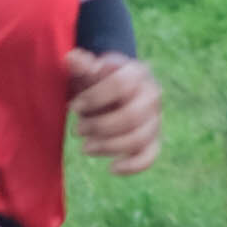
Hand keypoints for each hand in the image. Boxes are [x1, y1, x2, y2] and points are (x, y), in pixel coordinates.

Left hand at [66, 47, 162, 174]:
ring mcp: (155, 118)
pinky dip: (132, 166)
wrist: (111, 93)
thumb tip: (72, 58)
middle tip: (77, 130)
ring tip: (85, 148)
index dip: (95, 97)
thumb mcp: (88, 71)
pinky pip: (149, 156)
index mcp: (137, 72)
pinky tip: (111, 169)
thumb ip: (82, 65)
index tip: (73, 107)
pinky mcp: (153, 139)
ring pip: (139, 138)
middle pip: (131, 117)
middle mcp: (152, 95)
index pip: (121, 85)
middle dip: (99, 126)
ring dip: (108, 146)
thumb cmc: (96, 82)